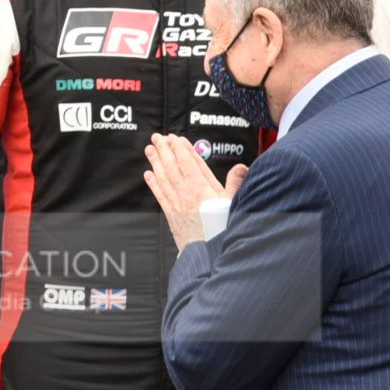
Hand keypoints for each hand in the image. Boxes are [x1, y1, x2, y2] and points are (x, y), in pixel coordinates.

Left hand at [144, 135, 240, 249]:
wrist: (207, 252)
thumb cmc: (223, 229)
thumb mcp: (234, 204)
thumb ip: (236, 184)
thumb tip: (241, 167)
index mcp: (202, 188)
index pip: (189, 163)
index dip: (181, 149)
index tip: (175, 138)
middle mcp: (187, 193)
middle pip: (173, 166)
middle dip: (165, 150)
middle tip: (157, 137)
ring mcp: (177, 203)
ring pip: (163, 177)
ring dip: (156, 162)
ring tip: (150, 149)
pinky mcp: (171, 214)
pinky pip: (159, 194)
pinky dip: (153, 183)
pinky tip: (148, 174)